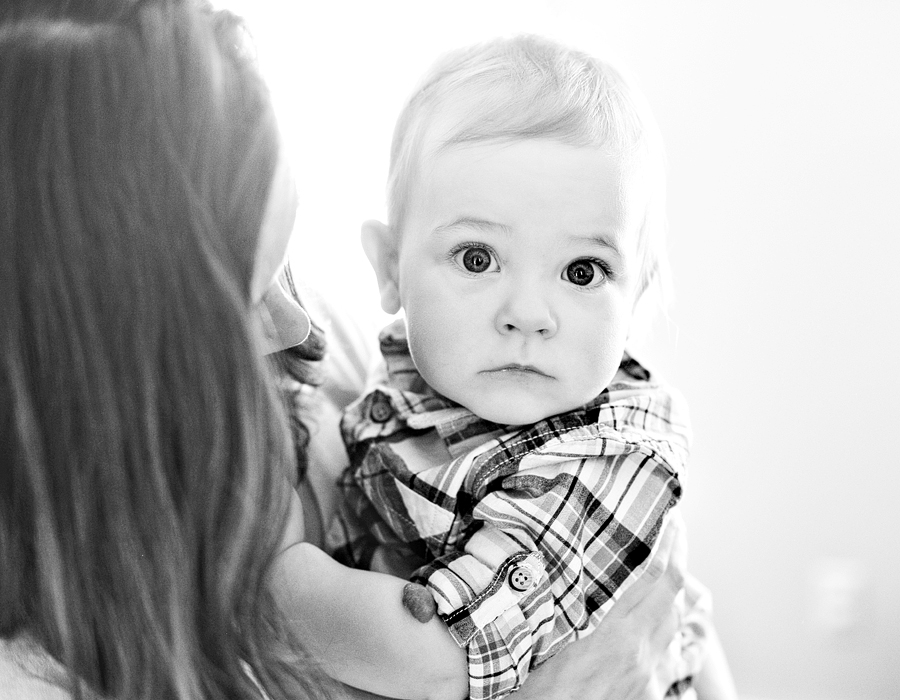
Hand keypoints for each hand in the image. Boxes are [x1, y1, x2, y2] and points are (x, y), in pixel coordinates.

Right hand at [512, 509, 688, 699]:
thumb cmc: (541, 698)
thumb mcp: (546, 651)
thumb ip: (564, 616)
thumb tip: (560, 578)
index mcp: (619, 640)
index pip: (658, 580)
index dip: (671, 545)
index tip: (673, 519)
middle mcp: (645, 660)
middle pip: (676, 600)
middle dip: (679, 562)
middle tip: (675, 535)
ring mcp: (652, 683)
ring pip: (679, 631)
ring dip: (681, 600)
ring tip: (677, 577)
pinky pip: (674, 662)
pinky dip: (674, 637)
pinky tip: (670, 632)